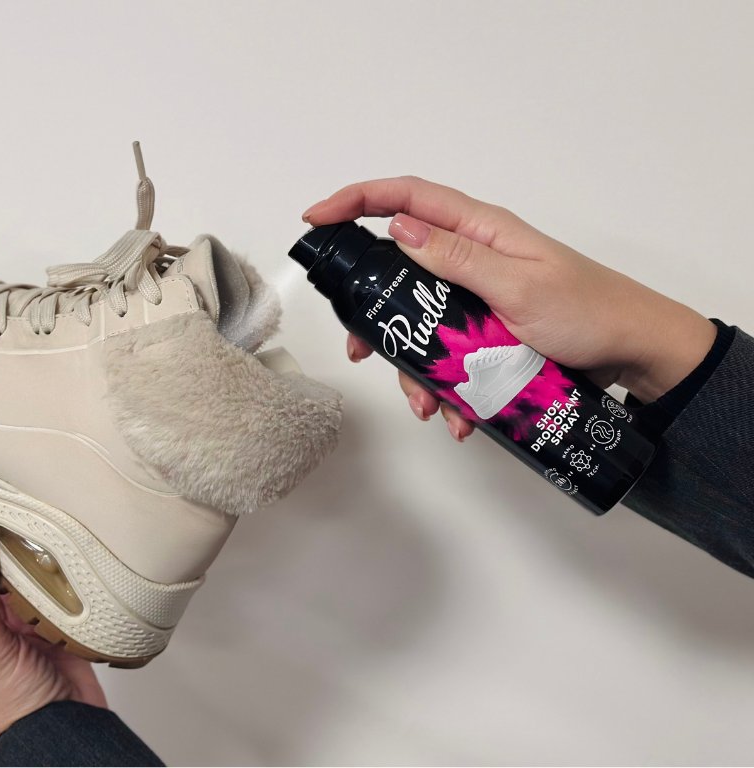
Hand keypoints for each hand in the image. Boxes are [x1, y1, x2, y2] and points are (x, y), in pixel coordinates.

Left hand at [0, 530, 107, 741]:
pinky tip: (72, 556)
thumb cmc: (13, 705)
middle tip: (30, 503)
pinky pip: (60, 577)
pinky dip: (67, 566)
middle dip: (11, 527)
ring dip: (41, 546)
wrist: (64, 733)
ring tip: (53, 525)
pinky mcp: (56, 613)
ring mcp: (23, 609)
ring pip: (30, 559)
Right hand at [303, 177, 715, 440]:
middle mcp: (471, 257)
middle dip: (375, 312)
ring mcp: (477, 295)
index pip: (405, 198)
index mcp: (479, 230)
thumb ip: (456, 258)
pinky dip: (444, 385)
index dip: (355, 202)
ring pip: (419, 322)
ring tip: (426, 402)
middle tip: (360, 346)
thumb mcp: (518, 284)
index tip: (315, 221)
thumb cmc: (589, 310)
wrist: (633, 353)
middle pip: (400, 268)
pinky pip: (447, 353)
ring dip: (413, 365)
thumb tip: (398, 228)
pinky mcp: (485, 331)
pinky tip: (455, 414)